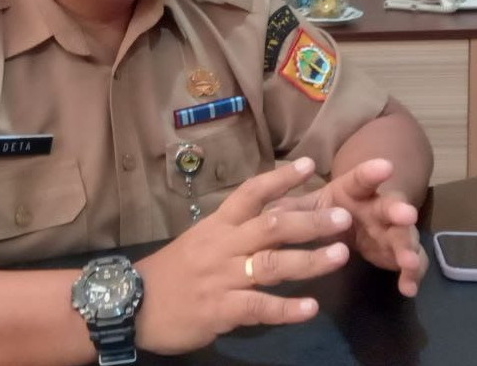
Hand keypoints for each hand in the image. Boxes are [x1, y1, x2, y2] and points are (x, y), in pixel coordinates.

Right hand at [134, 157, 352, 355]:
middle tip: (344, 216)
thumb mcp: (201, 242)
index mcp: (216, 226)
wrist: (132, 303)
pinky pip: (257, 308)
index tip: (310, 166)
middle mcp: (221, 246)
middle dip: (310, 221)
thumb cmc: (172, 272)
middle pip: (269, 227)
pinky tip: (311, 308)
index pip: (249, 194)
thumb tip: (279, 213)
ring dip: (308, 260)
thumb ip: (237, 231)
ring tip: (341, 256)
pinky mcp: (219, 310)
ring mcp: (221, 278)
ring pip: (270, 265)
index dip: (279, 180)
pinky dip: (285, 309)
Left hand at [269, 158, 426, 296]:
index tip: (385, 165)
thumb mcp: (309, 206)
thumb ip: (291, 208)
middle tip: (405, 214)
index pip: (361, 179)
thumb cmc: (329, 209)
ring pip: (404, 236)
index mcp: (353, 191)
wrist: (358, 219)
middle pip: (390, 205)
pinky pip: (411, 265)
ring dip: (408, 247)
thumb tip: (265, 211)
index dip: (371, 172)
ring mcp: (391, 231)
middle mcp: (377, 207)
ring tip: (407, 260)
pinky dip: (411, 276)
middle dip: (398, 209)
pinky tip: (408, 288)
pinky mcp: (397, 254)